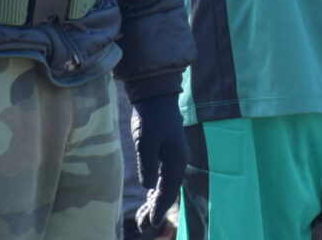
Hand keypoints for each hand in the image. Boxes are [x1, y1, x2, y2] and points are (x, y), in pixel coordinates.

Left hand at [132, 93, 186, 232]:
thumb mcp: (146, 142)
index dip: (158, 210)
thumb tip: (147, 187)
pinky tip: (149, 197)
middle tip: (142, 226)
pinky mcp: (168, 153)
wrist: (157, 96)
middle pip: (169, 192)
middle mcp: (179, 162)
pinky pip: (164, 177)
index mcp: (176, 161)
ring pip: (167, 186)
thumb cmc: (150, 117)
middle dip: (157, 210)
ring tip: (142, 217)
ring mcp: (174, 158)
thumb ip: (147, 165)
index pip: (168, 192)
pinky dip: (157, 190)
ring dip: (156, 202)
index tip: (149, 224)